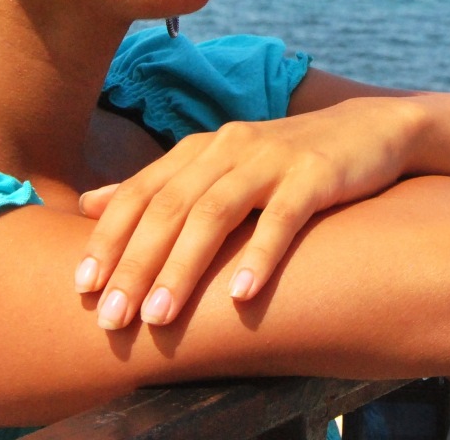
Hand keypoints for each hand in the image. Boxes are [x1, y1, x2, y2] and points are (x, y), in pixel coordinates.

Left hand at [74, 96, 423, 329]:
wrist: (367, 130)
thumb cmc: (284, 161)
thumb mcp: (218, 166)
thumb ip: (158, 186)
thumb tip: (87, 203)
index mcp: (200, 149)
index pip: (142, 192)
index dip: (109, 236)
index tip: (82, 286)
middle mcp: (228, 147)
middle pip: (171, 206)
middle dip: (136, 264)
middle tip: (111, 319)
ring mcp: (272, 158)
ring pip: (216, 212)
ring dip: (184, 266)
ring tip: (159, 317)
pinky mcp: (316, 174)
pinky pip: (283, 217)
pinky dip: (259, 254)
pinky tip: (240, 295)